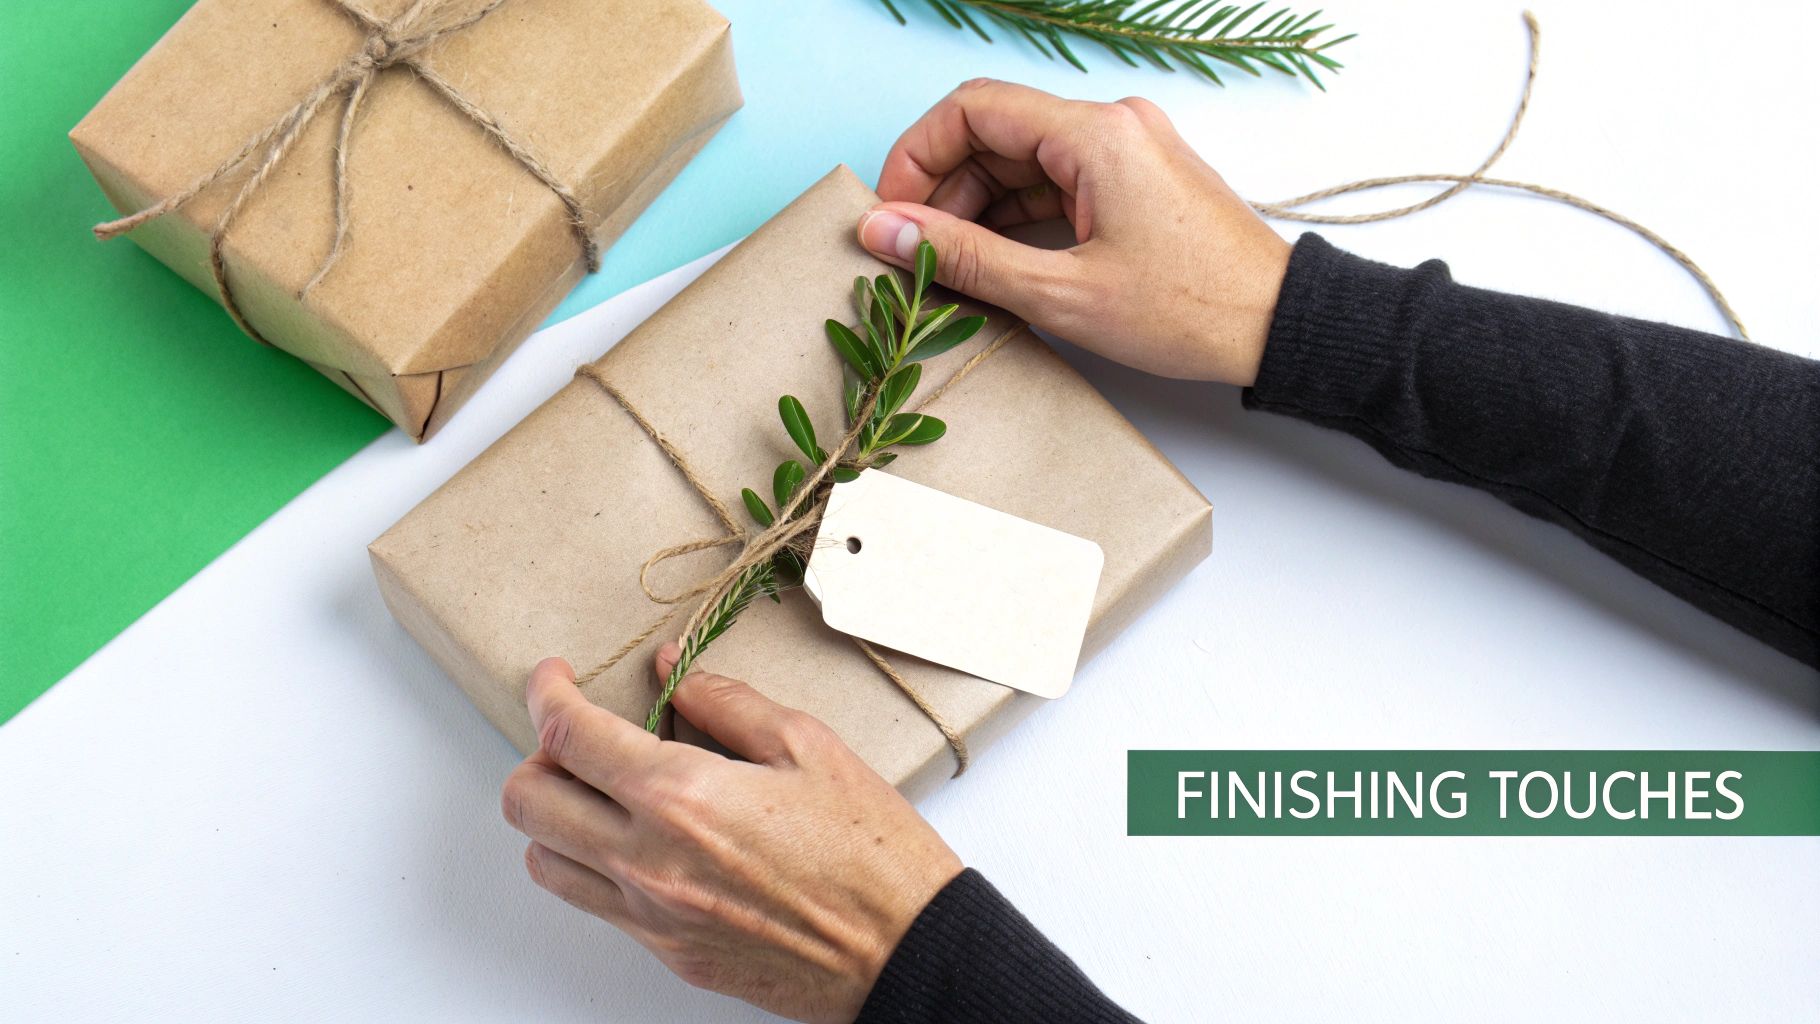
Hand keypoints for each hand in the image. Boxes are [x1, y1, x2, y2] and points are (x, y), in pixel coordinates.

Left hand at [502, 647, 963, 1022]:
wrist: (903, 951)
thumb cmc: (871, 852)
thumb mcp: (808, 746)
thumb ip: (727, 703)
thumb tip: (677, 673)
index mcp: (682, 795)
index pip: (567, 736)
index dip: (547, 694)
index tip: (554, 678)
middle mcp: (650, 860)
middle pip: (529, 802)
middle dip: (539, 755)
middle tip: (576, 736)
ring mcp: (653, 914)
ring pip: (545, 860)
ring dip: (557, 817)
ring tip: (603, 792)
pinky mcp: (669, 952)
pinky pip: (596, 903)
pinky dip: (596, 863)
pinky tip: (644, 839)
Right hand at [859, 79, 1291, 386]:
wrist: (1278, 326)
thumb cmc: (1188, 311)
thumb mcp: (1061, 292)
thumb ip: (964, 257)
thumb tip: (883, 230)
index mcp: (1095, 134)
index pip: (972, 108)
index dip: (916, 156)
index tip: (891, 213)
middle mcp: (1111, 125)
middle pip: (994, 132)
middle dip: (942, 189)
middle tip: (908, 250)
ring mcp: (1126, 150)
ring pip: (1021, 160)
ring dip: (976, 208)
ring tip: (945, 267)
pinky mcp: (1135, 180)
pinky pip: (1055, 182)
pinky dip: (1016, 217)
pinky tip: (992, 263)